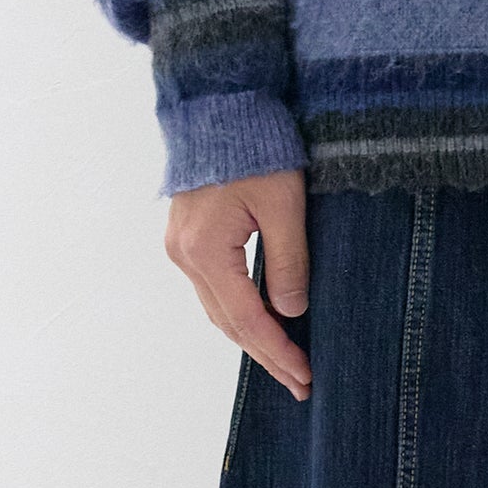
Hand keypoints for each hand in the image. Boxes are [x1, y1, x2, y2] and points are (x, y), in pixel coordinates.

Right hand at [165, 169, 311, 399]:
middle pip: (228, 323)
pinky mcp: (189, 237)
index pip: (245, 320)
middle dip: (266, 355)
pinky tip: (265, 322)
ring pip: (219, 308)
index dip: (277, 352)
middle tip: (301, 382)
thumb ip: (288, 262)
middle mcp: (185, 255)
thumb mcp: (284, 205)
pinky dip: (240, 311)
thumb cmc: (255, 147)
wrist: (219, 104)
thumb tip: (291, 312)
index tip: (305, 376)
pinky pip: (215, 288)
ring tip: (286, 362)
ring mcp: (182, 247)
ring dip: (252, 336)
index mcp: (205, 251)